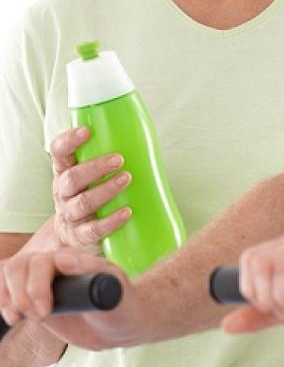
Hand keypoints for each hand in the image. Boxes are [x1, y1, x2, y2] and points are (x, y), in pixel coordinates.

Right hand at [0, 249, 140, 351]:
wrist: (117, 324)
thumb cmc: (122, 306)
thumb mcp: (116, 291)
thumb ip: (96, 275)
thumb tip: (65, 260)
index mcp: (74, 259)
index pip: (43, 261)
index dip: (37, 285)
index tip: (44, 312)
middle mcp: (55, 265)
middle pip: (20, 266)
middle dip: (21, 295)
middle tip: (39, 318)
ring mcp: (42, 279)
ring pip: (8, 273)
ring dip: (7, 297)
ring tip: (20, 319)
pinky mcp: (33, 294)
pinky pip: (6, 286)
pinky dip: (2, 299)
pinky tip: (12, 317)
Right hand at [51, 127, 131, 250]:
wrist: (74, 236)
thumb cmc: (88, 196)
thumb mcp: (88, 176)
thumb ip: (104, 159)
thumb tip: (142, 139)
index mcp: (64, 172)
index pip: (59, 152)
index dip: (69, 140)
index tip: (87, 131)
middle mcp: (63, 192)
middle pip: (72, 178)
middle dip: (95, 167)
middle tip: (119, 159)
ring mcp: (70, 215)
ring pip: (84, 202)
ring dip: (106, 190)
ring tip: (126, 179)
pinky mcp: (80, 236)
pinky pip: (94, 229)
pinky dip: (111, 221)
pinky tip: (126, 212)